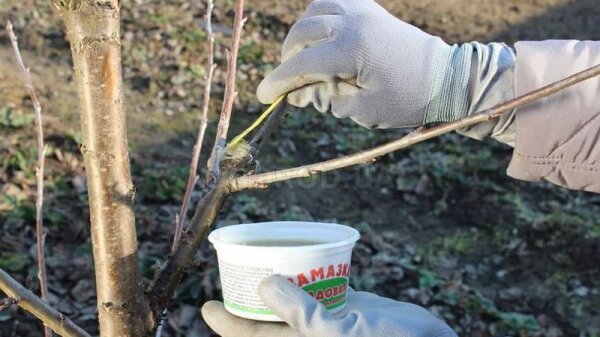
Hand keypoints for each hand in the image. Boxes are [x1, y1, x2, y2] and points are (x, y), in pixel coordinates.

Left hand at [202, 275, 456, 336]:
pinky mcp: (348, 306)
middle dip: (248, 298)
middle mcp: (309, 335)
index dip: (229, 323)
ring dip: (274, 281)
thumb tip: (264, 285)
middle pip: (268, 318)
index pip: (254, 336)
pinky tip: (298, 253)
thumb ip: (300, 313)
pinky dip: (306, 271)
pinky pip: (319, 286)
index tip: (206, 306)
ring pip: (292, 300)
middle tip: (231, 271)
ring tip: (258, 258)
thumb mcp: (337, 334)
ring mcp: (328, 320)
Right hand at [257, 0, 472, 128]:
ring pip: (313, 11)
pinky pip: (332, 1)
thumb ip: (324, 98)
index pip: (302, 65)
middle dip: (288, 59)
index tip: (263, 96)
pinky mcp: (369, 7)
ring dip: (302, 35)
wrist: (447, 79)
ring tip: (307, 60)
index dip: (278, 82)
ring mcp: (362, 9)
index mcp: (352, 49)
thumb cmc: (407, 100)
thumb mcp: (362, 108)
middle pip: (301, 33)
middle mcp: (353, 21)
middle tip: (291, 83)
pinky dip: (318, 16)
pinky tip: (321, 37)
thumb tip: (294, 93)